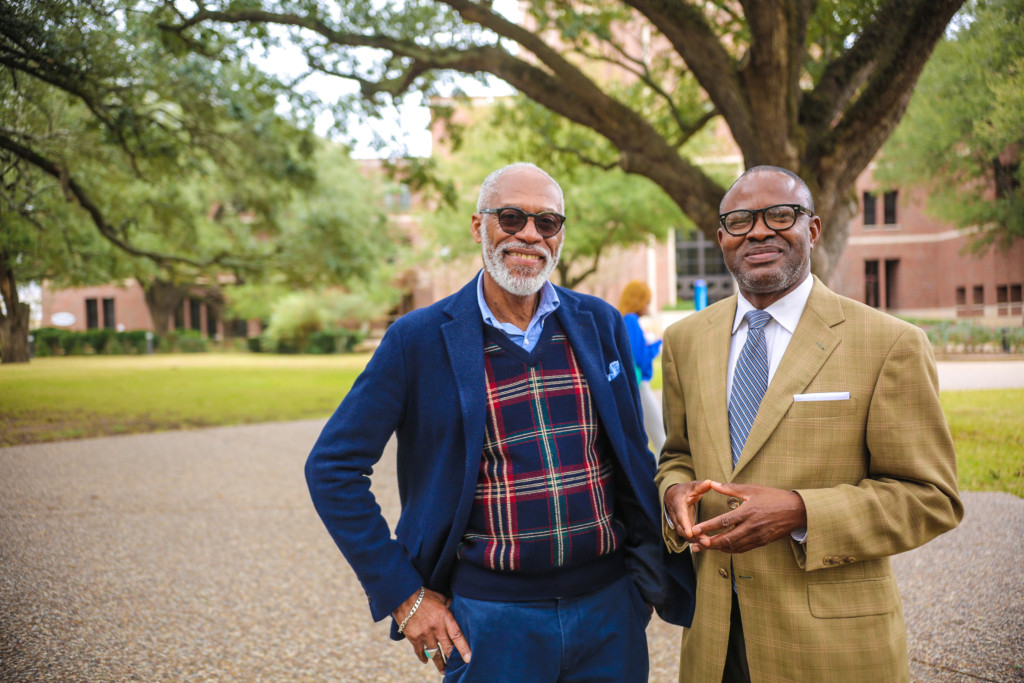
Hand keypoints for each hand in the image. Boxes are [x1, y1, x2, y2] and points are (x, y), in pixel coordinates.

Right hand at [393, 588, 471, 672]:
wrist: (402, 596)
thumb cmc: (422, 595)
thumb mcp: (439, 597)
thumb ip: (447, 604)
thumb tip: (453, 604)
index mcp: (445, 617)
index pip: (457, 636)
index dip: (464, 649)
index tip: (468, 659)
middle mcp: (436, 628)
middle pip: (447, 648)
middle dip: (452, 660)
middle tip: (456, 668)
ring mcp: (425, 634)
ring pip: (434, 654)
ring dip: (439, 663)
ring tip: (443, 670)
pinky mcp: (413, 637)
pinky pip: (420, 652)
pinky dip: (423, 657)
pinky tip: (426, 661)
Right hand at [664, 480, 713, 546]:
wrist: (673, 496)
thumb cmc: (684, 491)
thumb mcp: (692, 486)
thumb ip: (701, 486)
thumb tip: (710, 482)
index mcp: (678, 504)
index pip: (680, 515)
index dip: (685, 524)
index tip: (690, 532)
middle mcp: (676, 516)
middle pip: (683, 529)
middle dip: (694, 537)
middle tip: (706, 542)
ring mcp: (678, 524)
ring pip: (685, 535)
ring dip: (696, 541)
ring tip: (708, 544)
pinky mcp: (683, 529)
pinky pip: (688, 537)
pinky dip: (696, 541)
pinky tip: (707, 544)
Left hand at [690, 481, 806, 554]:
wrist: (797, 511)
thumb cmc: (774, 497)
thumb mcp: (753, 489)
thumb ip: (731, 489)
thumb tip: (713, 484)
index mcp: (748, 512)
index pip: (724, 521)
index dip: (707, 527)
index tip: (694, 530)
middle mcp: (752, 526)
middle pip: (726, 539)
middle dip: (708, 543)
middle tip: (694, 545)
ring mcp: (757, 536)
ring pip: (733, 546)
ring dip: (717, 548)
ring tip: (703, 547)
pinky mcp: (762, 542)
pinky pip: (742, 549)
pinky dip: (730, 549)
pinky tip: (721, 547)